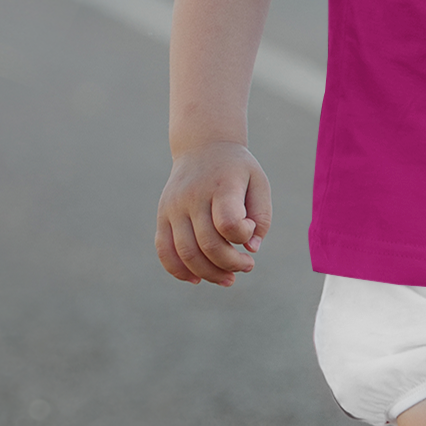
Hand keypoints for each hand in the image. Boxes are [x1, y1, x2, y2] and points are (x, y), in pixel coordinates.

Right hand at [156, 141, 272, 285]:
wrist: (203, 147)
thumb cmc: (237, 170)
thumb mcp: (259, 183)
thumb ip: (262, 217)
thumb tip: (251, 249)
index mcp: (221, 186)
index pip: (227, 223)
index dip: (242, 236)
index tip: (249, 230)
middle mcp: (193, 197)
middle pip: (208, 245)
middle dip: (231, 264)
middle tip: (247, 266)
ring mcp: (173, 207)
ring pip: (185, 253)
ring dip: (209, 274)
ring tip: (228, 279)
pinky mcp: (162, 216)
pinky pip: (164, 250)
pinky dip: (178, 271)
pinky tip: (197, 279)